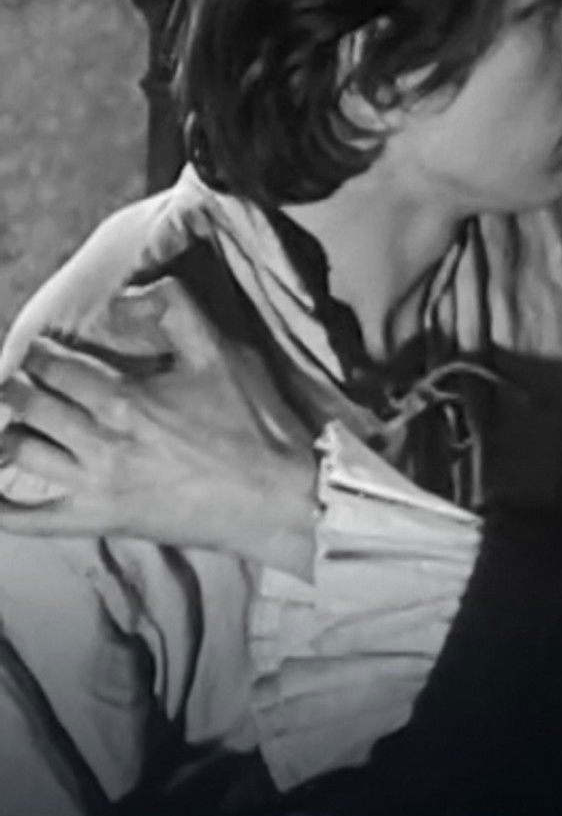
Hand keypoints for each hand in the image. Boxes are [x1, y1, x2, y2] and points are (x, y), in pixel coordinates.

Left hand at [0, 280, 319, 573]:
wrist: (279, 499)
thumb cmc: (254, 424)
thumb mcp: (222, 352)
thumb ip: (174, 307)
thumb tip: (124, 295)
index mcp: (126, 398)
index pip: (52, 365)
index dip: (41, 352)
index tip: (46, 352)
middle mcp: (102, 442)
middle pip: (27, 402)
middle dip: (20, 385)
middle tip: (29, 383)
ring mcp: (98, 486)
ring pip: (21, 450)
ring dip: (12, 431)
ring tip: (24, 421)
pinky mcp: (103, 520)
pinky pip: (34, 519)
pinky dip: (2, 509)